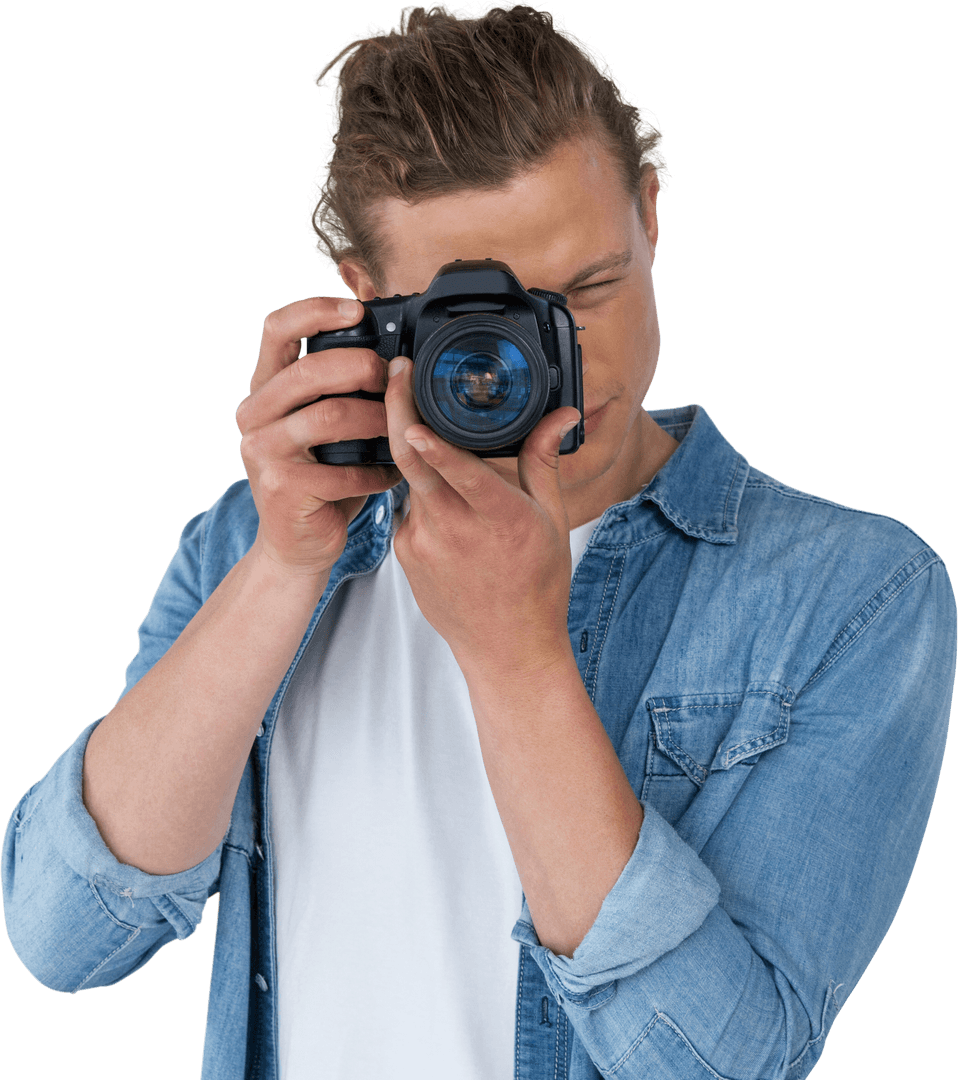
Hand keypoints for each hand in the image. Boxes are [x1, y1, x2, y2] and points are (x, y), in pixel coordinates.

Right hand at [236, 298, 401, 579]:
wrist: (297, 544)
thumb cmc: (322, 478)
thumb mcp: (324, 426)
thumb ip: (341, 391)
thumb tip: (395, 353)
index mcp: (264, 389)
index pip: (277, 329)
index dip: (316, 311)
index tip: (357, 311)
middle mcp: (253, 414)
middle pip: (310, 370)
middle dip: (362, 368)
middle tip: (393, 378)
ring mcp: (262, 451)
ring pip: (331, 417)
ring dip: (377, 421)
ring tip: (398, 430)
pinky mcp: (281, 487)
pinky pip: (343, 469)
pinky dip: (377, 472)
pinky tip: (392, 475)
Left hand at [383, 355, 580, 680]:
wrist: (507, 648)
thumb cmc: (536, 585)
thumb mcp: (551, 521)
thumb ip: (544, 461)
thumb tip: (562, 415)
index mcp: (499, 518)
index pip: (459, 473)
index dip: (433, 442)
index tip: (411, 411)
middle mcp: (455, 531)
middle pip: (412, 462)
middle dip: (396, 411)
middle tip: (393, 374)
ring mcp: (422, 545)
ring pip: (409, 480)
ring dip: (415, 455)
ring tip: (424, 434)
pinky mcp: (403, 555)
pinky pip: (405, 507)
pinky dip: (420, 493)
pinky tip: (441, 503)